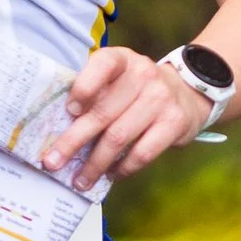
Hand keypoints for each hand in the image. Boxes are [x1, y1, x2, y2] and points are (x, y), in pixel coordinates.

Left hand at [36, 47, 212, 191]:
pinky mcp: (174, 123)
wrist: (187, 92)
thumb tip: (58, 128)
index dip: (83, 88)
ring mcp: (161, 99)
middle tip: (53, 163)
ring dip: (95, 164)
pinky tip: (111, 174)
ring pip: (119, 137)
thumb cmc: (137, 89)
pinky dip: (122, 168)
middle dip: (73, 141)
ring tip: (81, 180)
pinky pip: (142, 152)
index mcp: (122, 59)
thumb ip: (94, 92)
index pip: (102, 66)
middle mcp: (143, 74)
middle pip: (103, 112)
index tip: (68, 112)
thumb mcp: (118, 77)